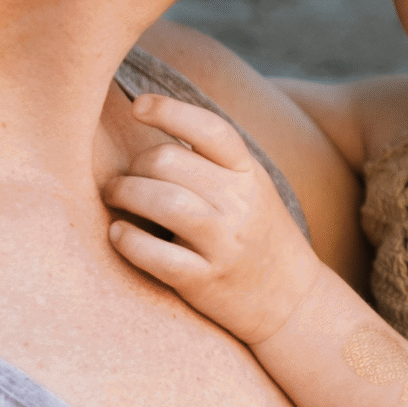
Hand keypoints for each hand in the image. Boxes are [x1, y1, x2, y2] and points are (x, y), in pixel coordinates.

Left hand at [104, 94, 321, 344]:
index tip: (138, 106)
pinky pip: (156, 255)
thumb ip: (213, 162)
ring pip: (164, 201)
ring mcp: (224, 244)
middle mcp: (240, 203)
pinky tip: (118, 233)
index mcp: (249, 173)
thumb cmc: (258, 236)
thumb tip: (157, 124)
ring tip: (115, 196)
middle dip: (135, 165)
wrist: (293, 300)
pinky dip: (128, 240)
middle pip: (170, 161)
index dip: (169, 110)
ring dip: (125, 193)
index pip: (210, 129)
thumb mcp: (250, 189)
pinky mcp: (204, 281)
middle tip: (122, 178)